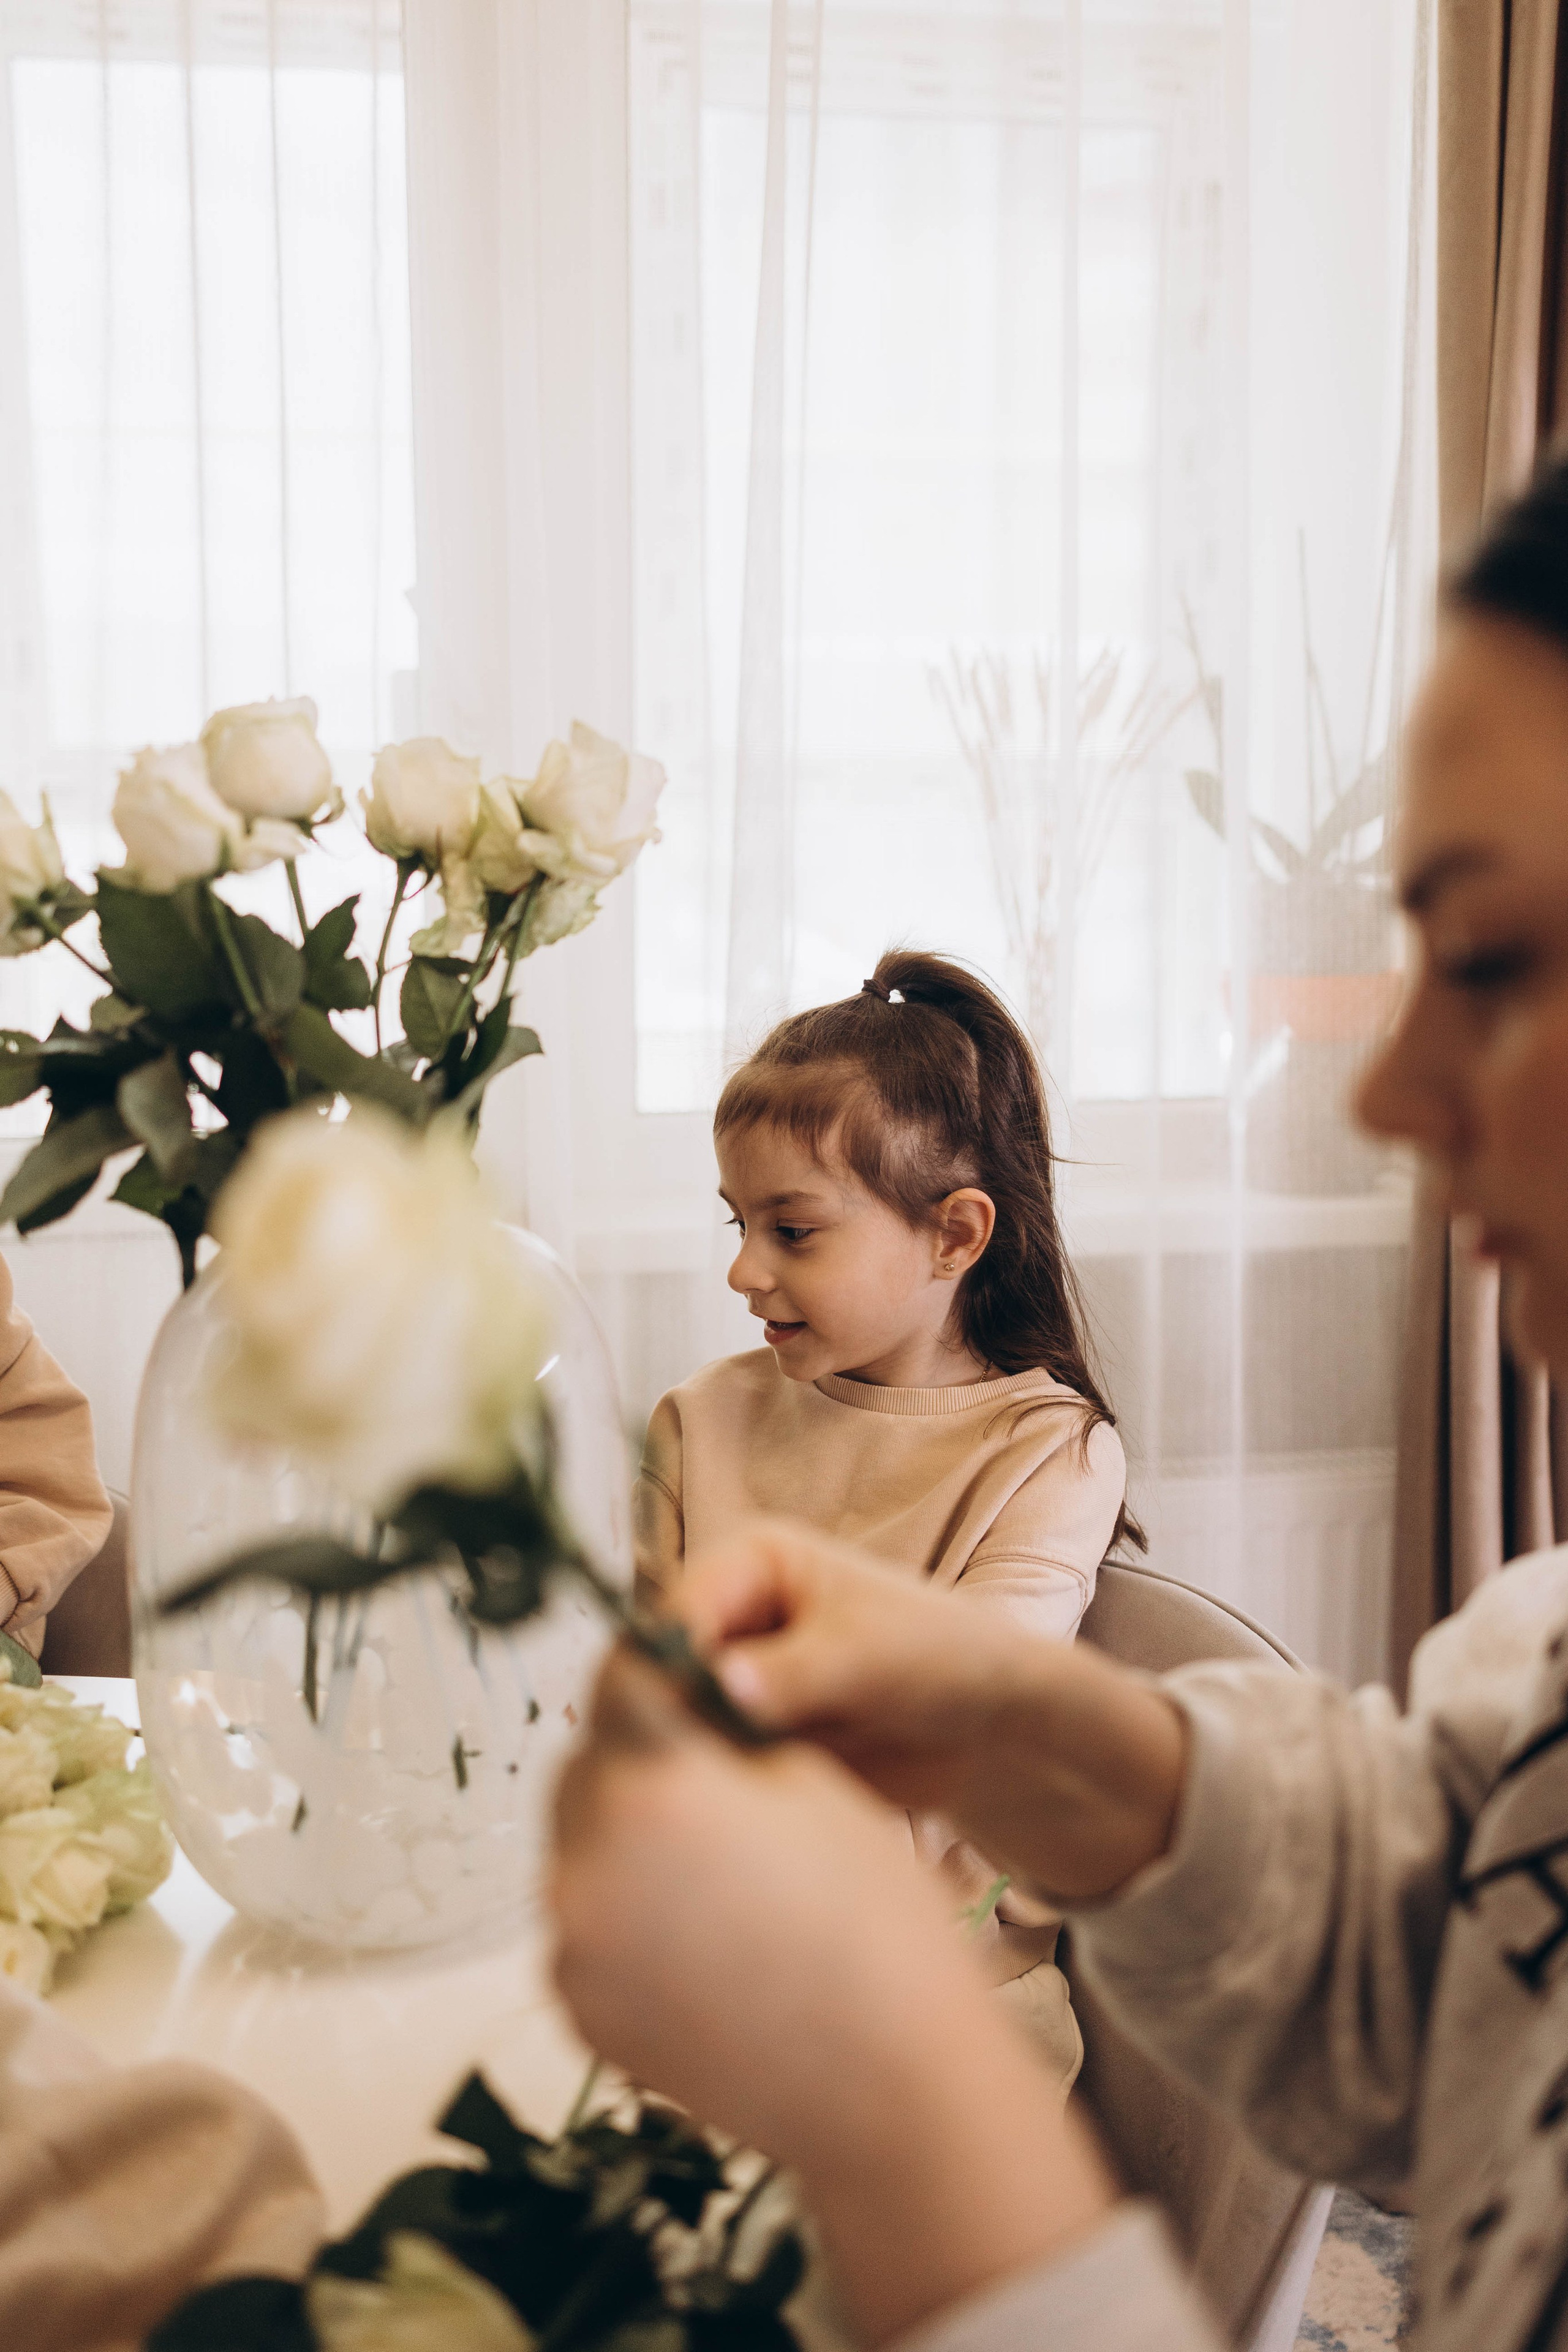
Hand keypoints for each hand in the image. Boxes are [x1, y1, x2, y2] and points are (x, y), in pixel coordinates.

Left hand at [550, 1646, 1116, 2345]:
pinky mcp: (578, 2011)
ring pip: (582, 1853)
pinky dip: (626, 1924)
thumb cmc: (874, 1927)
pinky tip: (699, 1944)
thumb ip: (723, 1736)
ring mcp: (575, 1944)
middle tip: (703, 1787)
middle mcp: (589, 1859)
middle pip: (585, 1768)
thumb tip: (677, 1709)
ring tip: (713, 1880)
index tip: (672, 1677)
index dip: (651, 1668)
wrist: (891, 2086)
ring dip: (627, 1846)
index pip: (617, 1677)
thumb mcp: (810, 1783)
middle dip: (633, 1763)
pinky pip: (587, 1933)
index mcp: (654, 1784)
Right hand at [675, 1519, 1187, 1903]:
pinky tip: (760, 1802)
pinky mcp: (751, 1732)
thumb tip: (721, 1686)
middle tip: (703, 1771)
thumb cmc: (938, 1654)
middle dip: (679, 1720)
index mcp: (752, 1561)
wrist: (991, 1720)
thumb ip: (791, 1674)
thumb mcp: (865, 1658)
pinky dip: (729, 1786)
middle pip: (665, 1669)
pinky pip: (715, 1764)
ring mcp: (739, 1677)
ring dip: (707, 1759)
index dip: (665, 1665)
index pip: (677, 1608)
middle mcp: (733, 1616)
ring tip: (752, 1786)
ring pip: (683, 1725)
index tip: (670, 1724)